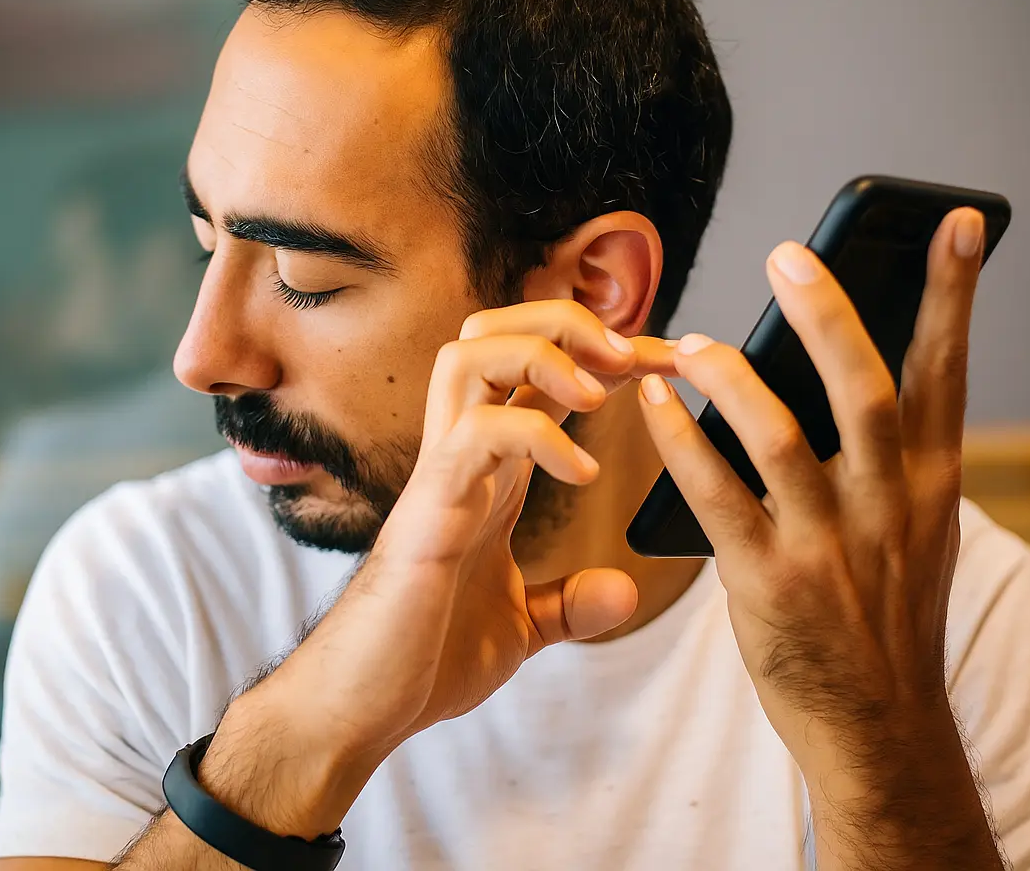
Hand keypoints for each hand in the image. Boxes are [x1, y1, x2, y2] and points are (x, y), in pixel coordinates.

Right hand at [201, 301, 676, 837]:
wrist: (363, 709)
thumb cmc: (424, 659)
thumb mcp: (520, 627)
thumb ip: (567, 602)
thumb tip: (621, 590)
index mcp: (485, 470)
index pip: (535, 373)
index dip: (602, 354)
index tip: (666, 365)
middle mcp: (459, 455)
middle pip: (490, 330)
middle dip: (567, 322)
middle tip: (635, 356)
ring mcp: (440, 475)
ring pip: (468, 355)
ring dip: (544, 352)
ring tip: (601, 392)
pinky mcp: (430, 508)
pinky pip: (479, 432)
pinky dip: (540, 434)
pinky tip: (583, 472)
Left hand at [636, 209, 1001, 867]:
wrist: (881, 731)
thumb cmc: (891, 619)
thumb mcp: (920, 535)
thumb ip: (894, 460)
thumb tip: (852, 372)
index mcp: (931, 486)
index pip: (948, 372)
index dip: (952, 295)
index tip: (958, 222)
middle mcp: (889, 507)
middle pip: (864, 388)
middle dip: (828, 314)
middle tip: (788, 254)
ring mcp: (829, 545)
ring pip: (781, 435)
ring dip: (733, 375)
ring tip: (693, 341)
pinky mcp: (767, 581)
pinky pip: (714, 494)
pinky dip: (681, 441)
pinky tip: (656, 404)